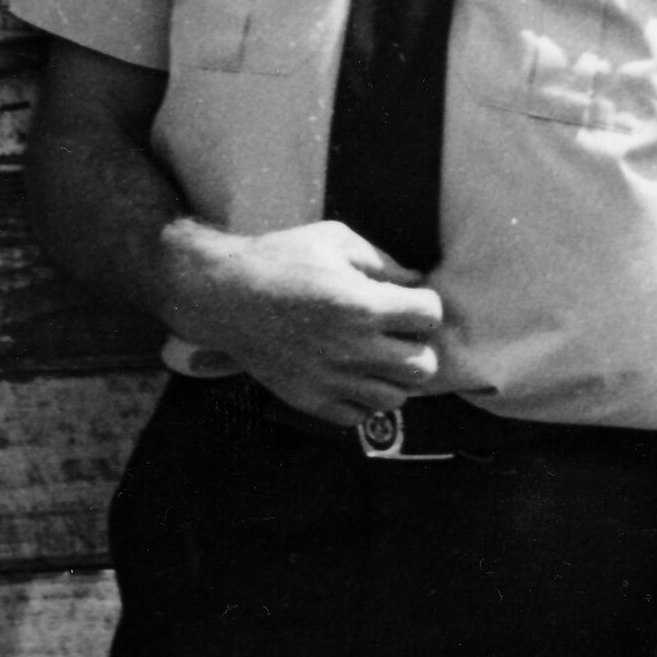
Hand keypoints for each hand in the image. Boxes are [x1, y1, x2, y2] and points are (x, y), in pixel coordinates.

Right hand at [161, 217, 443, 426]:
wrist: (226, 294)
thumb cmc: (281, 259)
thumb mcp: (335, 240)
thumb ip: (381, 261)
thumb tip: (414, 282)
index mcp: (363, 305)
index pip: (430, 316)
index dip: (424, 305)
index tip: (408, 301)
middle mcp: (353, 349)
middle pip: (423, 367)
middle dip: (417, 347)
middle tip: (398, 334)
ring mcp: (332, 380)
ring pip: (396, 398)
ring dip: (393, 377)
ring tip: (375, 357)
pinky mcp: (311, 400)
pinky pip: (359, 417)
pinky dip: (362, 399)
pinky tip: (350, 375)